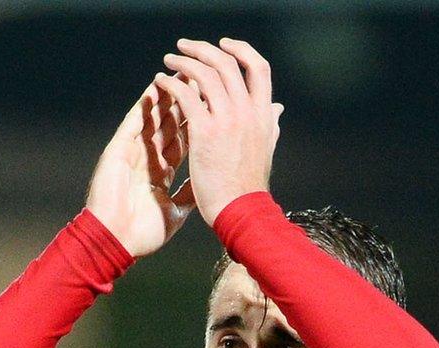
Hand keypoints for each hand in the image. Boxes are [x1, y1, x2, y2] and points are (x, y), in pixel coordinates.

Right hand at [84, 82, 194, 258]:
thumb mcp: (176, 213)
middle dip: (190, 100)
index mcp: (162, 171)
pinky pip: (135, 120)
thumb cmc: (142, 233)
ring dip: (171, 93)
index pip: (186, 139)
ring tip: (185, 71)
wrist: (115, 242)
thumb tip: (209, 185)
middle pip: (174, 122)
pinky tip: (157, 85)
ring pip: (156, 116)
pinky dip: (147, 103)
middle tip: (206, 77)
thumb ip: (190, 194)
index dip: (201, 121)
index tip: (219, 103)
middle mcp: (149, 156)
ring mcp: (134, 150)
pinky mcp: (119, 149)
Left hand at [154, 38, 283, 225]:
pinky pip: (184, 94)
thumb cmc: (250, 185)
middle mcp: (248, 111)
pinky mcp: (204, 132)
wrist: (242, 210)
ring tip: (170, 61)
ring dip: (183, 61)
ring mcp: (227, 120)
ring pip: (204, 73)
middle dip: (203, 49)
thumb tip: (278, 109)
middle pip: (227, 63)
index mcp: (263, 114)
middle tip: (185, 47)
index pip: (258, 67)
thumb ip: (270, 124)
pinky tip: (160, 82)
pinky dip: (170, 83)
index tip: (224, 45)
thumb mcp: (267, 148)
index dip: (241, 50)